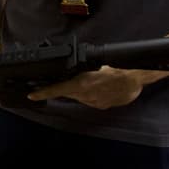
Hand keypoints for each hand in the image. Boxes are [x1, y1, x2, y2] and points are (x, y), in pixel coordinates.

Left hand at [26, 66, 144, 108]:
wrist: (137, 78)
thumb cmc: (117, 66)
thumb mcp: (96, 63)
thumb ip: (82, 70)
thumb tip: (72, 70)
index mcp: (82, 83)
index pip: (57, 89)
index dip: (43, 92)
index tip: (31, 95)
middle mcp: (86, 95)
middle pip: (67, 92)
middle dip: (63, 87)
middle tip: (61, 80)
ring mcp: (94, 102)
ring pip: (79, 96)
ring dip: (79, 90)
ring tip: (89, 79)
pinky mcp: (102, 106)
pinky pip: (90, 99)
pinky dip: (90, 94)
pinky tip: (99, 87)